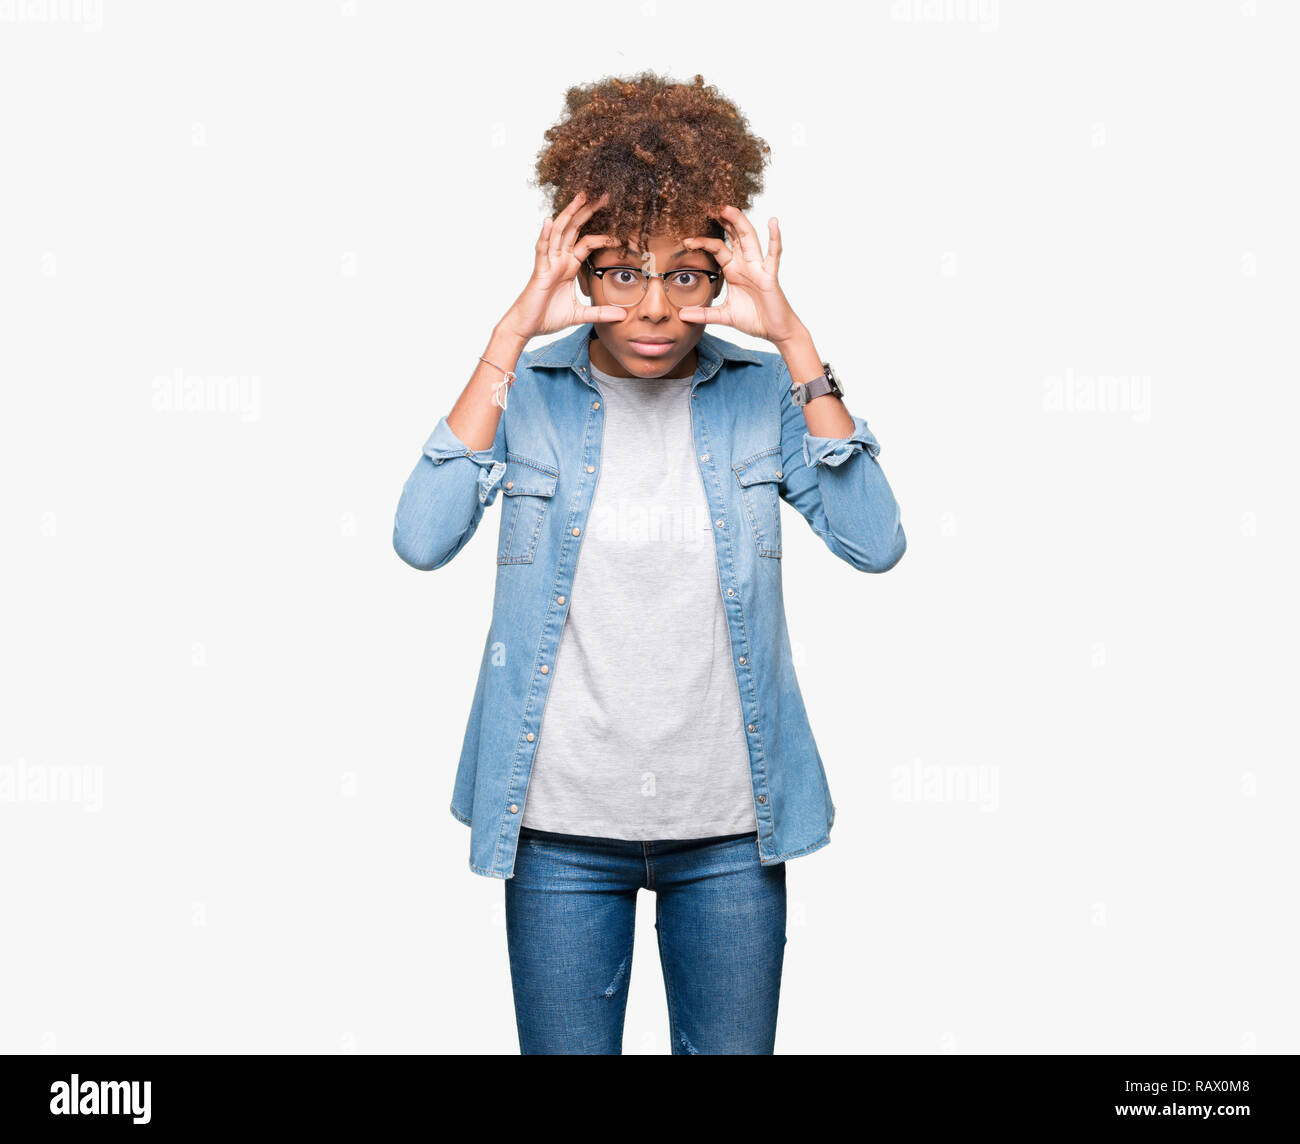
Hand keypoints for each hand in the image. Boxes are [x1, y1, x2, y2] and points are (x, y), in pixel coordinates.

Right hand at [499, 191, 626, 339]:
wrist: (526, 327)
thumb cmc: (547, 317)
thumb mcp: (580, 315)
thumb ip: (601, 313)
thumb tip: (623, 316)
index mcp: (568, 266)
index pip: (587, 243)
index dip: (603, 237)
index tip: (620, 235)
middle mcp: (558, 260)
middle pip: (575, 229)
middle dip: (588, 211)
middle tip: (604, 196)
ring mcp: (548, 263)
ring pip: (559, 233)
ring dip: (569, 214)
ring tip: (580, 196)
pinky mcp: (539, 272)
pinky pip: (542, 250)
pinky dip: (545, 236)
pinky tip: (549, 222)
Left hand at [677, 205, 804, 345]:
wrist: (775, 332)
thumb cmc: (755, 319)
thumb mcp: (724, 316)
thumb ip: (704, 314)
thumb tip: (681, 316)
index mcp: (734, 270)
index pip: (717, 248)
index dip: (702, 242)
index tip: (686, 240)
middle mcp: (746, 264)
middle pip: (733, 236)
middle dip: (722, 220)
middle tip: (708, 205)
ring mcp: (759, 268)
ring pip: (749, 239)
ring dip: (739, 222)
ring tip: (728, 208)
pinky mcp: (770, 276)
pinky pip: (773, 255)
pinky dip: (774, 238)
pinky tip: (772, 222)